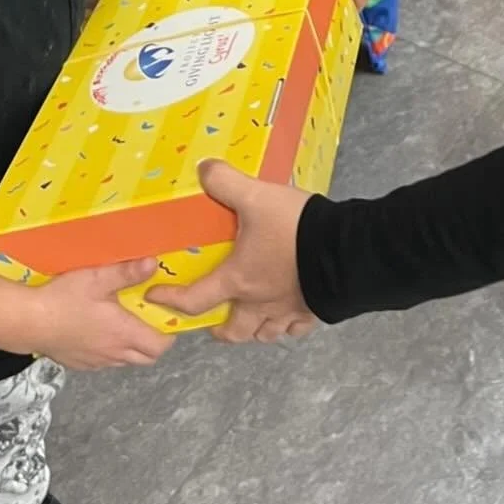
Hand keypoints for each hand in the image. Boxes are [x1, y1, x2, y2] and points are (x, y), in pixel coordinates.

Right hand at [27, 260, 176, 369]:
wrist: (27, 321)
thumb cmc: (63, 299)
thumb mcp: (97, 278)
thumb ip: (127, 272)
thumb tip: (153, 263)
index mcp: (123, 334)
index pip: (160, 346)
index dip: (168, 335)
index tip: (165, 317)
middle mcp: (113, 353)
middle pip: (146, 358)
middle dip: (153, 342)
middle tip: (148, 320)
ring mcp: (95, 362)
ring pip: (125, 361)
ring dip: (131, 347)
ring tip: (124, 324)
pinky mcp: (78, 364)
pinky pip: (104, 362)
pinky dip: (110, 351)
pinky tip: (98, 332)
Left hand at [146, 160, 316, 343]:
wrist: (345, 249)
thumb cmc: (296, 228)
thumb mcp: (257, 196)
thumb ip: (227, 182)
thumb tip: (204, 169)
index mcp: (239, 278)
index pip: (195, 299)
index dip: (172, 300)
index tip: (157, 299)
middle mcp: (260, 301)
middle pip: (235, 330)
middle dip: (221, 330)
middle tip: (215, 324)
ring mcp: (289, 310)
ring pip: (266, 333)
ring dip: (255, 329)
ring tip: (252, 320)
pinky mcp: (315, 310)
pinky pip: (297, 328)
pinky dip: (289, 327)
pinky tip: (289, 317)